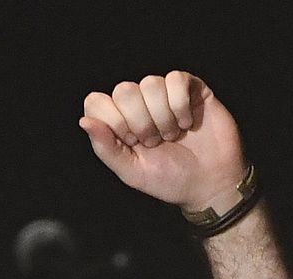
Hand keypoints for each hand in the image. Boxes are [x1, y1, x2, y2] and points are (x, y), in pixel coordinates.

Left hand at [79, 71, 247, 211]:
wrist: (209, 184)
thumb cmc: (170, 180)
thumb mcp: (132, 172)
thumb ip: (106, 148)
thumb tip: (84, 121)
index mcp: (120, 122)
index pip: (97, 101)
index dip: (113, 121)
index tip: (131, 142)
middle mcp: (140, 104)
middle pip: (124, 90)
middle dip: (141, 122)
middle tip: (155, 142)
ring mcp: (164, 94)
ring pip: (151, 83)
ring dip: (163, 117)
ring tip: (173, 136)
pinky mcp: (190, 88)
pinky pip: (176, 79)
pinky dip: (180, 105)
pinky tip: (187, 123)